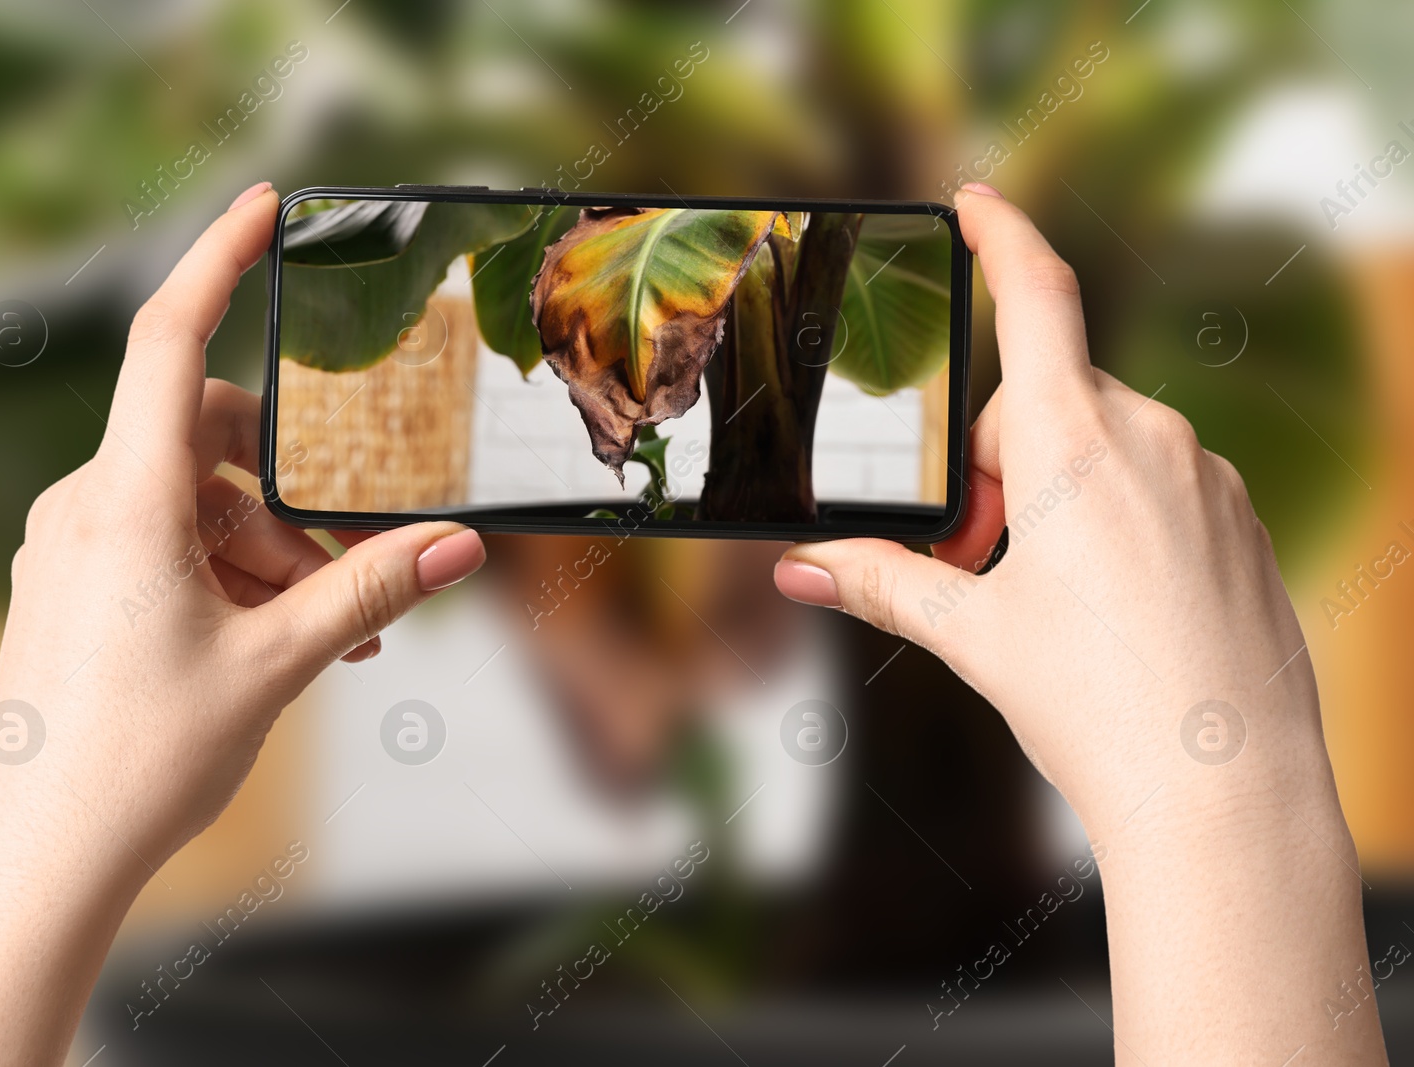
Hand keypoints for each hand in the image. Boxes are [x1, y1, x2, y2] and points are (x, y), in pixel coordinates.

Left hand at [0, 183, 486, 1066]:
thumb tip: (462, 547)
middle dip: (294, 499)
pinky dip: (231, 576)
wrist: (38, 860)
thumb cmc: (138, 761)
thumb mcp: (275, 664)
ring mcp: (76, 548)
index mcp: (126, 503)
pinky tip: (277, 643)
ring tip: (330, 638)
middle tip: (356, 576)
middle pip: (212, 446)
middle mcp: (88, 508)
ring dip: (272, 554)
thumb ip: (370, 591)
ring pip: (198, 507)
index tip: (264, 206)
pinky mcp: (77, 587)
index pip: (167, 341)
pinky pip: (168, 547)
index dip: (217, 261)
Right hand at [774, 186, 1385, 1062]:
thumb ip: (882, 582)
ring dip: (1056, 492)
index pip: (1037, 298)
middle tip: (972, 558)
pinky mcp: (1238, 522)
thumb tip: (800, 569)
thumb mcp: (972, 634)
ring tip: (1039, 596)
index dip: (1002, 235)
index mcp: (1075, 445)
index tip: (976, 197)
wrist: (1222, 792)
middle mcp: (1152, 440)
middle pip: (1049, 401)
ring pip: (1106, 445)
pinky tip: (1107, 608)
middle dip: (997, 461)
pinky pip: (1162, 485)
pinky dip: (1116, 518)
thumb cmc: (1100, 709)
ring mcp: (1207, 480)